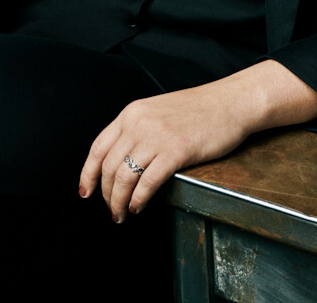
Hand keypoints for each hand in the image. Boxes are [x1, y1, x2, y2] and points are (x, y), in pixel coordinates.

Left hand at [77, 60, 316, 221]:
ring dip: (119, 201)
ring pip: (125, 177)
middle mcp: (139, 124)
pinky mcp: (177, 151)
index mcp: (131, 113)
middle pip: (109, 166)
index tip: (86, 192)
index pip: (98, 147)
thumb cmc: (200, 110)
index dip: (88, 174)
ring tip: (122, 214)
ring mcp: (157, 137)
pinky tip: (139, 206)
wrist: (231, 103)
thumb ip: (138, 131)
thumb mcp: (158, 112)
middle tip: (112, 210)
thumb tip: (122, 161)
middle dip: (106, 194)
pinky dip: (139, 198)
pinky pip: (148, 182)